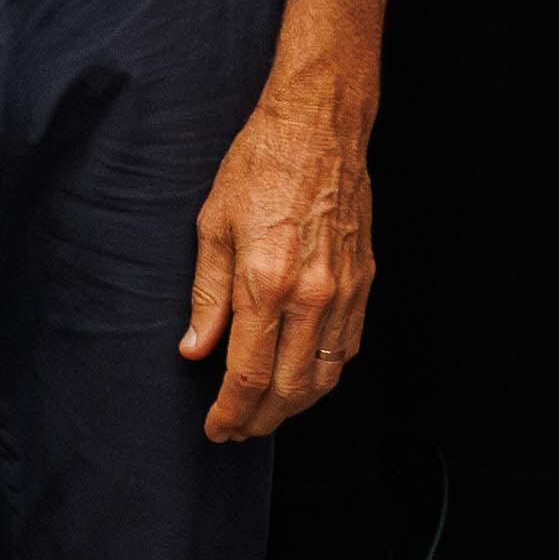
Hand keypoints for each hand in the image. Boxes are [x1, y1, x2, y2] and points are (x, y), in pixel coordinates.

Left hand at [182, 59, 377, 439]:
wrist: (319, 128)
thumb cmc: (259, 167)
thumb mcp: (212, 225)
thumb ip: (206, 295)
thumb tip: (195, 349)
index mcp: (267, 282)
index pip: (248, 373)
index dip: (230, 410)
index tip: (215, 427)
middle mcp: (312, 295)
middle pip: (290, 387)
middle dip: (260, 420)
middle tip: (235, 431)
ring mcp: (344, 292)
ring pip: (324, 376)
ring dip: (295, 406)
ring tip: (265, 416)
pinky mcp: (363, 283)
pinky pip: (347, 348)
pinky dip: (324, 375)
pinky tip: (303, 380)